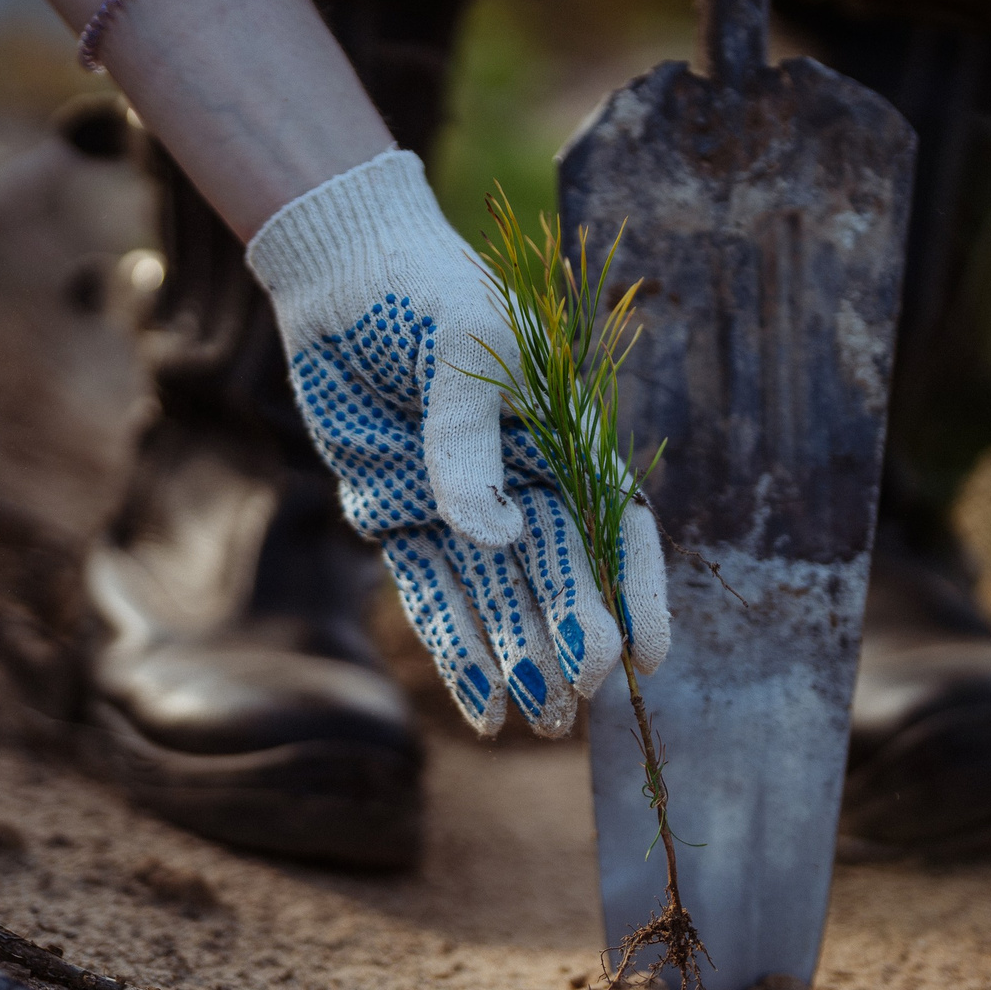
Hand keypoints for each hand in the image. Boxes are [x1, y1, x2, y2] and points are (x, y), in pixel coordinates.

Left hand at [247, 151, 669, 735]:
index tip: (649, 659)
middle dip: (571, 640)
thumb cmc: (425, 293)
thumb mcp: (466, 351)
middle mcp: (518, 480)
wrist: (341, 268)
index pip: (616, 527)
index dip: (637, 593)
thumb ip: (472, 446)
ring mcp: (458, 502)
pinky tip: (478, 704)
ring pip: (497, 599)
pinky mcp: (398, 512)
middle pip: (558, 576)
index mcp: (562, 438)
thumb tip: (495, 537)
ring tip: (532, 721)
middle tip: (576, 700)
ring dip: (517, 659)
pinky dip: (454, 644)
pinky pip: (431, 591)